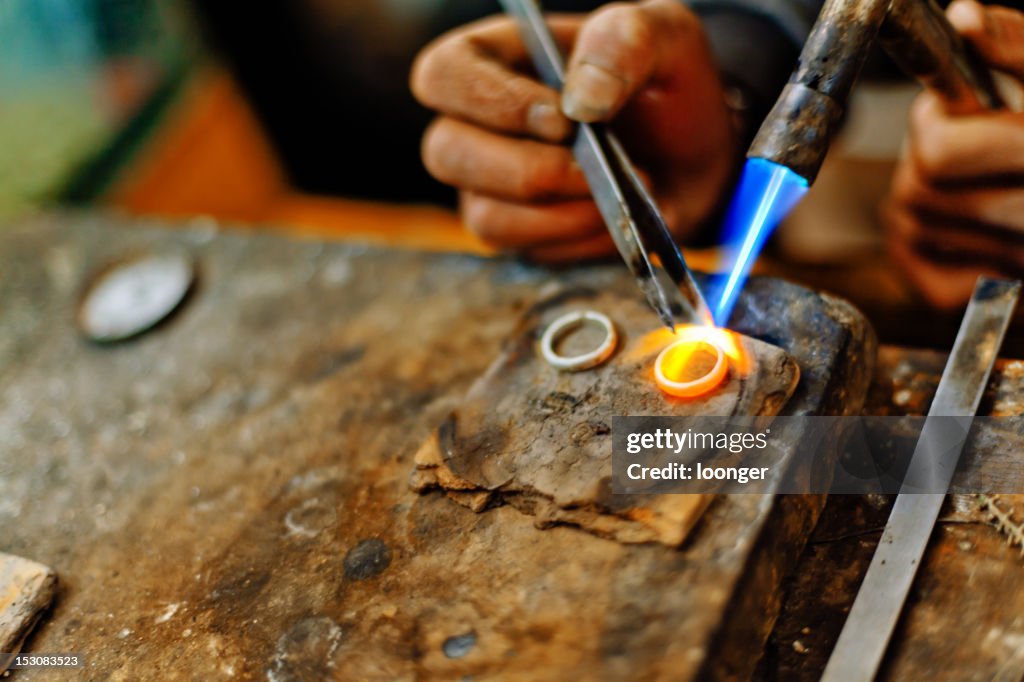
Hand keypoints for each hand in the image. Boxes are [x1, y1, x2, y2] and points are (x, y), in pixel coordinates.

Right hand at [410, 0, 735, 261]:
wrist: (698, 159)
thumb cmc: (668, 88)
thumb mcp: (665, 38)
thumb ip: (624, 41)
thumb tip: (584, 98)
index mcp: (495, 58)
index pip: (444, 74)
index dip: (490, 101)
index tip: (563, 120)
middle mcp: (475, 123)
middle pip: (446, 153)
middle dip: (528, 170)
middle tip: (595, 169)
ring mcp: (488, 185)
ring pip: (485, 215)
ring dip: (559, 213)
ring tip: (618, 193)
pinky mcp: (516, 233)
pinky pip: (525, 250)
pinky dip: (576, 238)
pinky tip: (613, 218)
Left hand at [884, 0, 1023, 307]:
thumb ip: (1019, 45)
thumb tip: (965, 18)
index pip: (939, 153)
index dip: (932, 120)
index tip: (949, 105)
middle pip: (919, 188)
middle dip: (928, 151)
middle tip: (962, 134)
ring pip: (914, 223)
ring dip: (924, 191)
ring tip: (969, 171)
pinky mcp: (1009, 289)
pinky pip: (925, 270)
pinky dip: (928, 242)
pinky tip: (966, 215)